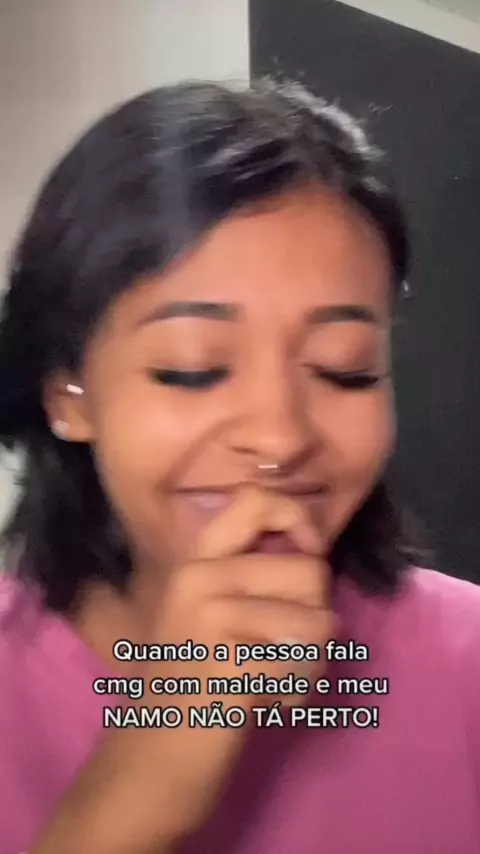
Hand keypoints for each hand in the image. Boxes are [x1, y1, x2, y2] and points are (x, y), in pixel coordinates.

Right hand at [32, 486, 333, 853]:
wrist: (149, 761)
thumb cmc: (190, 686)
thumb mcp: (211, 612)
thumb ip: (253, 574)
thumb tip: (315, 550)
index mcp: (197, 560)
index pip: (257, 500)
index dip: (299, 519)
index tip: (307, 555)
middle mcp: (200, 577)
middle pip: (311, 569)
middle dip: (316, 617)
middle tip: (281, 653)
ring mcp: (210, 617)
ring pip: (320, 620)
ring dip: (312, 662)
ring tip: (274, 680)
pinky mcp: (229, 662)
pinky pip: (307, 662)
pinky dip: (300, 691)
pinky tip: (267, 704)